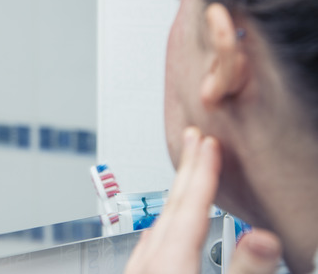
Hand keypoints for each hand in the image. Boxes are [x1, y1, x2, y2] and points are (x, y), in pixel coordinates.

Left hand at [124, 127, 281, 273]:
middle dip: (187, 170)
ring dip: (175, 194)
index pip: (190, 206)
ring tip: (185, 173)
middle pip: (171, 207)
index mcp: (169, 263)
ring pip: (159, 224)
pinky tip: (160, 227)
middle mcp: (147, 263)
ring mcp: (137, 272)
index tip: (209, 142)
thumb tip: (262, 239)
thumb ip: (242, 268)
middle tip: (193, 138)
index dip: (203, 171)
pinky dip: (161, 227)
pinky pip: (149, 245)